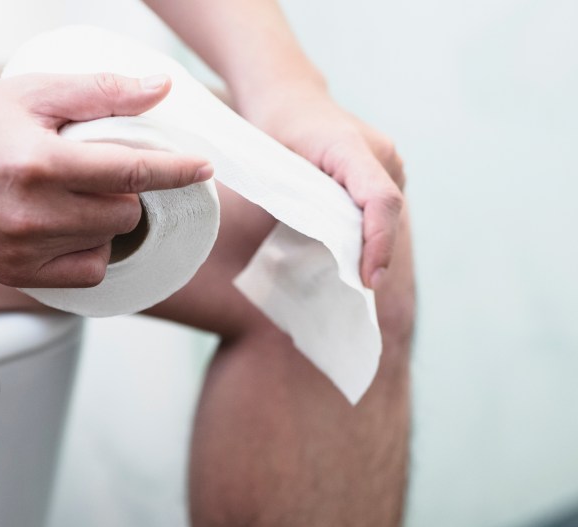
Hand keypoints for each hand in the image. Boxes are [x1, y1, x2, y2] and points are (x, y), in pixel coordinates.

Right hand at [0, 73, 211, 287]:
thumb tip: (161, 88)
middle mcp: (32, 215)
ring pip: (106, 247)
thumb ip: (99, 91)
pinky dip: (90, 253)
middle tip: (110, 170)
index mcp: (39, 164)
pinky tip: (73, 229)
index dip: (175, 169)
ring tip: (86, 199)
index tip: (202, 168)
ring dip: (110, 223)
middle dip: (129, 190)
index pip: (130, 171)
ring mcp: (21, 251)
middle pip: (123, 214)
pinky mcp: (12, 274)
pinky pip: (81, 276)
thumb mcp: (30, 92)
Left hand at [241, 84, 404, 287]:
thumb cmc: (274, 133)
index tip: (369, 279)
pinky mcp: (387, 170)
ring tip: (355, 274)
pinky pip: (382, 208)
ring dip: (374, 244)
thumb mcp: (275, 167)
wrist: (289, 99)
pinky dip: (371, 232)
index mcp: (350, 148)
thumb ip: (297, 201)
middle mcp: (381, 152)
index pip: (379, 200)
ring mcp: (389, 160)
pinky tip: (355, 253)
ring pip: (388, 214)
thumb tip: (321, 247)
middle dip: (376, 254)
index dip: (378, 242)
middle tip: (358, 289)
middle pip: (387, 213)